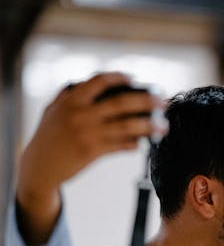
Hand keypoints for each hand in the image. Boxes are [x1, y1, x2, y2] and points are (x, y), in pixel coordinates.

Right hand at [16, 71, 165, 244]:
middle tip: (163, 101)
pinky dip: (133, 143)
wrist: (38, 167)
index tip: (135, 80)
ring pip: (126, 127)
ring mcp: (87, 133)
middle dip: (146, 101)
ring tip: (164, 126)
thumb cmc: (48, 136)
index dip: (120, 78)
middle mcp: (80, 114)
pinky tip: (142, 143)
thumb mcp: (54, 109)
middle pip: (121, 103)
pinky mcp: (92, 151)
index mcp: (72, 99)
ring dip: (148, 126)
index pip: (100, 81)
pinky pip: (120, 145)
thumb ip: (72, 95)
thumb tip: (97, 83)